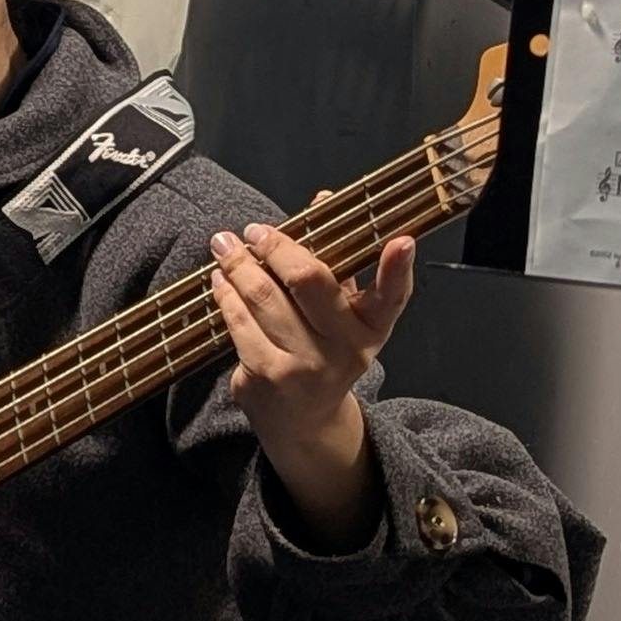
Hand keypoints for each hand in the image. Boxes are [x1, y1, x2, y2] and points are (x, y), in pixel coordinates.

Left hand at [208, 220, 418, 551]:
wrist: (305, 422)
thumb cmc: (322, 350)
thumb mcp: (341, 313)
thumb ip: (335, 260)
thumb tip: (322, 199)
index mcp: (371, 327)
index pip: (392, 296)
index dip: (398, 268)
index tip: (402, 240)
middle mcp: (345, 349)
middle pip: (309, 282)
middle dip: (276, 247)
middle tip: (255, 230)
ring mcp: (306, 366)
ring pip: (264, 298)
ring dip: (238, 265)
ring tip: (224, 245)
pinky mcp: (267, 376)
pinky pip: (239, 323)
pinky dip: (225, 295)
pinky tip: (219, 280)